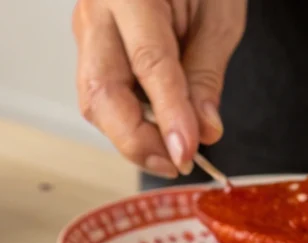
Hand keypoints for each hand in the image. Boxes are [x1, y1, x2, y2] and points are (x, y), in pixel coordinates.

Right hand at [73, 0, 246, 177]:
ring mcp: (88, 30)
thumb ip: (207, 73)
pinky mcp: (91, 50)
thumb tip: (204, 130)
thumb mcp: (219, 15)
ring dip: (132, 136)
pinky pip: (103, 97)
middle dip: (136, 139)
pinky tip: (156, 130)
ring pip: (95, 101)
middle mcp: (98, 10)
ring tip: (170, 151)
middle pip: (102, 91)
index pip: (148, 62)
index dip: (168, 114)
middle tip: (174, 163)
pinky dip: (129, 122)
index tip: (187, 152)